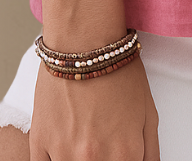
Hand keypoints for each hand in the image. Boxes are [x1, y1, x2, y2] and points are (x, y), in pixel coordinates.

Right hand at [29, 54, 158, 160]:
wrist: (86, 43)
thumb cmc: (119, 73)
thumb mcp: (148, 113)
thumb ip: (150, 153)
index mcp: (125, 155)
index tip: (117, 155)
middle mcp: (94, 160)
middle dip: (102, 159)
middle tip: (100, 141)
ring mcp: (64, 154)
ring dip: (77, 159)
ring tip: (84, 138)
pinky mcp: (40, 143)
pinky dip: (54, 159)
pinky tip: (64, 146)